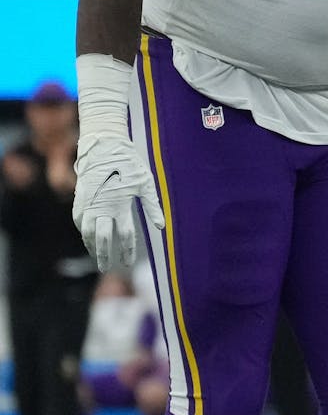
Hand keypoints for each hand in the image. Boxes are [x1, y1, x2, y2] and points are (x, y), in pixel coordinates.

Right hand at [73, 135, 163, 270]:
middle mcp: (103, 207)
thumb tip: (161, 227)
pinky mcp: (80, 197)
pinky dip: (83, 231)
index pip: (125, 235)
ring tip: (96, 256)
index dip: (127, 251)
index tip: (127, 263)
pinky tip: (87, 238)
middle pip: (102, 238)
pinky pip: (79, 219)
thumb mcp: (146, 184)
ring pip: (87, 231)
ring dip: (91, 245)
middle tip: (106, 268)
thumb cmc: (128, 164)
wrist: (103, 146)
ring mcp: (89, 202)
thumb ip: (152, 206)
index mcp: (121, 205)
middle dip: (104, 255)